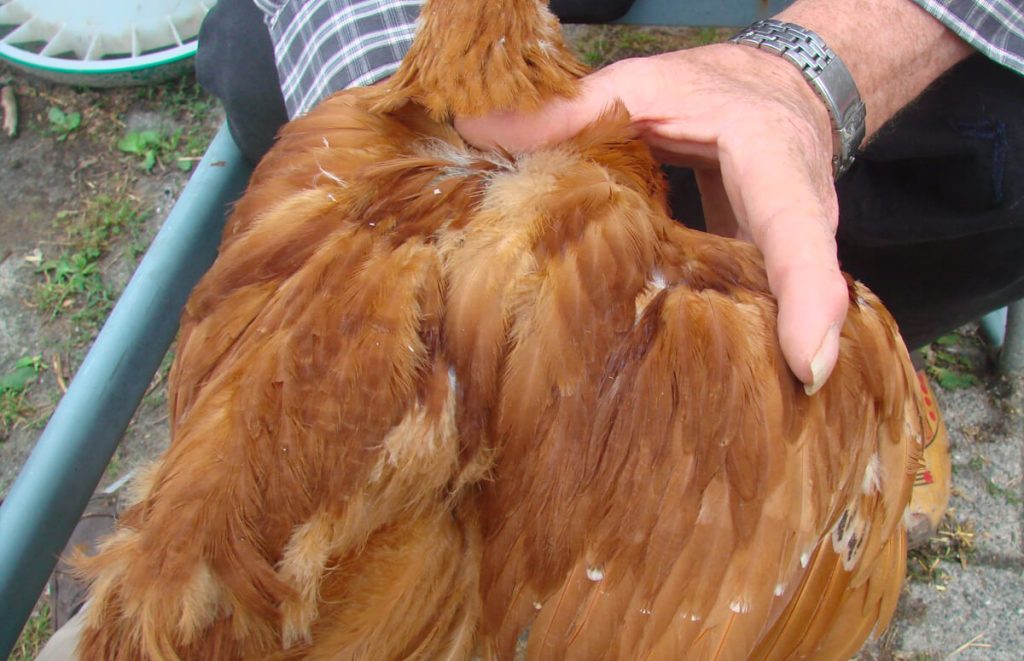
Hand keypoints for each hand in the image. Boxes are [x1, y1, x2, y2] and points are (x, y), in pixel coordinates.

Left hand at [457, 43, 847, 392]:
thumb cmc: (718, 89)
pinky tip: (690, 398)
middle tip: (745, 423)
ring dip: (759, 369)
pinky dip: (735, 355)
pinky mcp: (771, 277)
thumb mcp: (647, 85)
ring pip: (783, 315)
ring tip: (719, 429)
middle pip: (797, 296)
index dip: (809, 298)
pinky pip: (759, 316)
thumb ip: (571, 109)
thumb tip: (476, 125)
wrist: (785, 93)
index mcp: (775, 164)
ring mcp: (791, 259)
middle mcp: (800, 223)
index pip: (798, 232)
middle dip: (780, 359)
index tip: (807, 367)